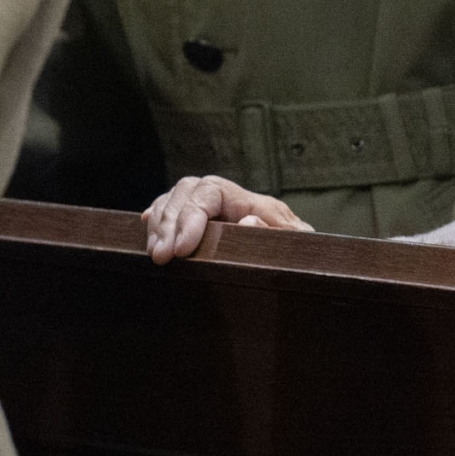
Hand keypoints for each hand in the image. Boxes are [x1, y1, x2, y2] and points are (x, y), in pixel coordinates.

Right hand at [141, 174, 313, 262]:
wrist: (305, 264)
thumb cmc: (300, 256)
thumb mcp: (296, 248)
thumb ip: (276, 234)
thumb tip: (246, 221)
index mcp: (254, 202)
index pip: (212, 191)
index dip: (191, 215)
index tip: (182, 248)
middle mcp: (231, 200)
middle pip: (188, 191)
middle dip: (170, 222)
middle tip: (162, 256)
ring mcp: (215, 210)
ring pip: (176, 198)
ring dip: (160, 224)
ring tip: (155, 254)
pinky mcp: (202, 225)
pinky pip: (173, 208)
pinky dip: (158, 217)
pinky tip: (149, 231)